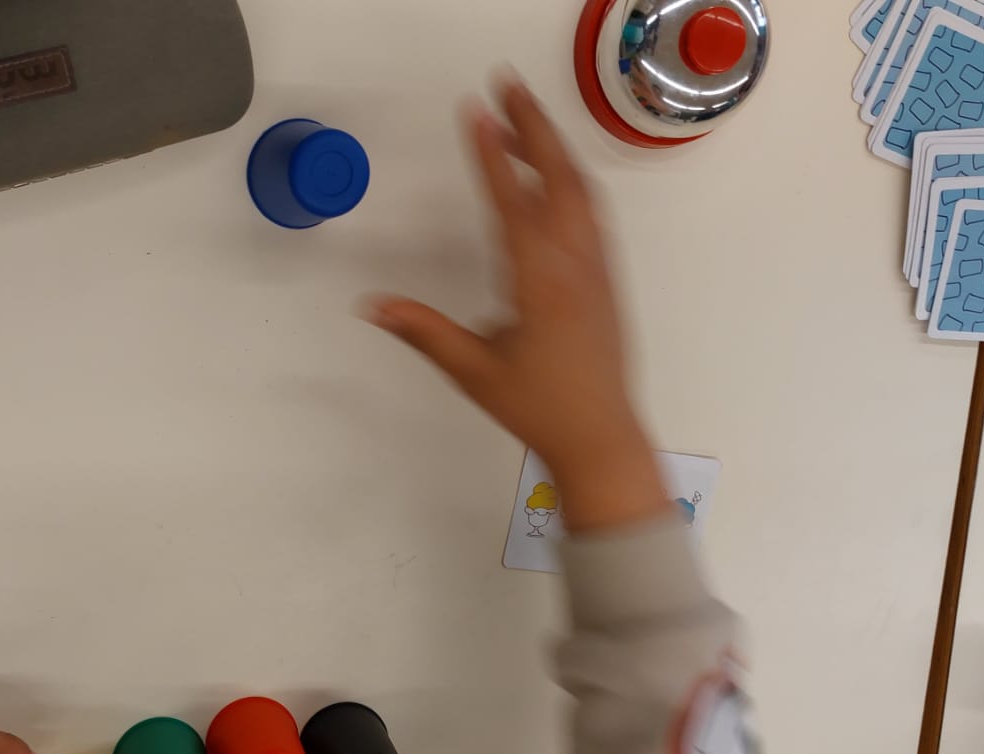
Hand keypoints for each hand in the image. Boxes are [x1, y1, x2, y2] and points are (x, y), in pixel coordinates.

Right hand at [366, 76, 668, 532]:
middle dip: (532, 124)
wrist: (601, 437)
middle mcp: (576, 264)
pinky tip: (556, 180)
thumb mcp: (472, 370)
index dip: (490, 152)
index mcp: (541, 280)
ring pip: (582, 189)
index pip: (513, 199)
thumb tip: (375, 307)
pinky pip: (594, 213)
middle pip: (558, 174)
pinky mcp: (608, 279)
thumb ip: (423, 331)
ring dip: (554, 148)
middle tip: (507, 86)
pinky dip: (573, 180)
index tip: (476, 111)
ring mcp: (599, 268)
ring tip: (522, 123)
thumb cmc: (541, 408)